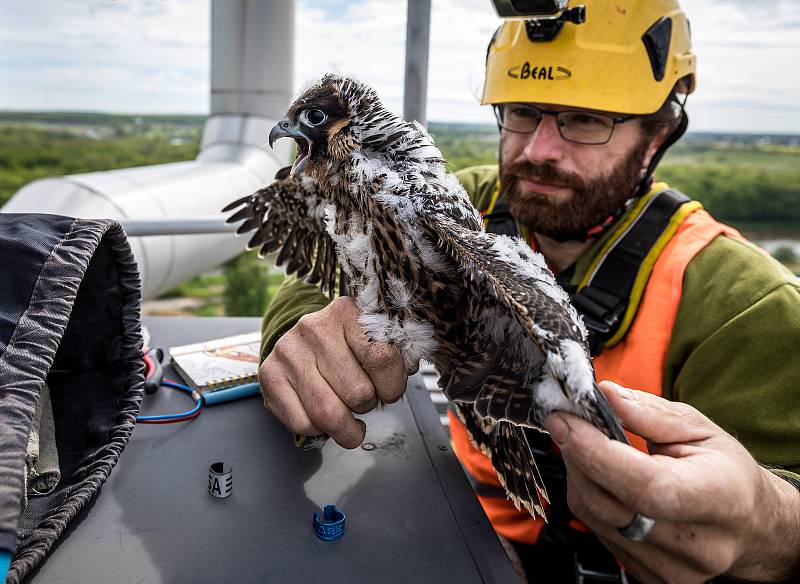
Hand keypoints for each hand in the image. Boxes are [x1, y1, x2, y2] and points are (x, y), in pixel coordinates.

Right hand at [258, 297, 408, 447]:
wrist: (302, 339)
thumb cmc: (348, 345)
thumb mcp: (375, 337)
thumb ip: (397, 352)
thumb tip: (409, 370)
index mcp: (347, 313)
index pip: (382, 359)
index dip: (393, 386)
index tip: (389, 391)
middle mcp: (314, 328)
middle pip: (358, 393)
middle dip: (368, 407)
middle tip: (365, 401)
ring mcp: (288, 352)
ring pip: (329, 414)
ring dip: (346, 428)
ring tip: (349, 420)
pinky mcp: (269, 375)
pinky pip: (302, 423)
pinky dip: (318, 430)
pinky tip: (322, 415)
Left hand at [543, 381, 799, 582]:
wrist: (747, 524)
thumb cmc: (724, 472)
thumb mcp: (699, 429)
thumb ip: (650, 412)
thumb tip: (606, 395)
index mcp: (720, 498)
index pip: (647, 485)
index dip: (597, 453)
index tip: (566, 422)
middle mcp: (698, 544)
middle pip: (611, 505)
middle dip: (578, 457)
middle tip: (566, 424)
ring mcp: (672, 569)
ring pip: (595, 519)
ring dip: (579, 476)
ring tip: (586, 448)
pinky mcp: (648, 576)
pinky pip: (597, 532)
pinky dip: (589, 498)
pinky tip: (598, 477)